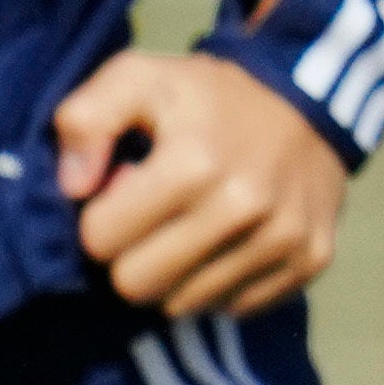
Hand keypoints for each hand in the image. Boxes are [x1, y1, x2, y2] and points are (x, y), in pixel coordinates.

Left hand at [49, 48, 348, 321]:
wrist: (308, 101)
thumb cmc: (206, 96)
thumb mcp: (136, 77)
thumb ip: (85, 120)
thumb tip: (74, 188)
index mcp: (194, 164)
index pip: (100, 242)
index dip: (100, 219)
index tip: (124, 193)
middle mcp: (244, 208)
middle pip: (136, 286)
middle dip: (129, 256)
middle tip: (149, 220)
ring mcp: (282, 239)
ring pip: (182, 305)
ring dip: (173, 274)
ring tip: (189, 227)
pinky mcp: (310, 261)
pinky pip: (233, 307)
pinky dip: (218, 283)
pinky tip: (225, 241)